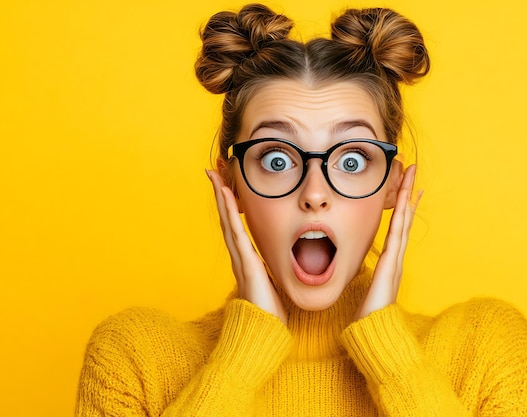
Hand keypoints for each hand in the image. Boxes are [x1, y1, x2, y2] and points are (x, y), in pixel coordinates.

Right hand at [206, 170, 286, 323]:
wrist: (264, 333)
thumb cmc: (270, 312)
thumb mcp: (272, 284)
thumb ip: (270, 272)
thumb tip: (276, 266)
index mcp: (247, 259)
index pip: (236, 226)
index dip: (229, 205)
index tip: (226, 184)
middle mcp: (239, 256)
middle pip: (226, 218)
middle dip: (220, 194)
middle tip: (213, 170)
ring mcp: (240, 259)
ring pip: (227, 221)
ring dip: (221, 197)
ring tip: (215, 175)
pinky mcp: (246, 263)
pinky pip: (236, 233)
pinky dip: (229, 213)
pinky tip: (226, 196)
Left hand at [355, 164, 421, 319]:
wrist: (376, 332)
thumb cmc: (369, 315)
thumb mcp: (367, 290)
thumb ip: (368, 279)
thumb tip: (361, 272)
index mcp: (390, 261)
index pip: (398, 227)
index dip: (402, 206)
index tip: (405, 188)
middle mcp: (396, 257)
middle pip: (404, 219)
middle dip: (408, 193)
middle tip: (413, 171)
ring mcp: (396, 259)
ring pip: (404, 221)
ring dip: (408, 197)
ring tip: (412, 177)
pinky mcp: (391, 263)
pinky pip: (397, 233)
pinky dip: (402, 215)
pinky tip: (405, 200)